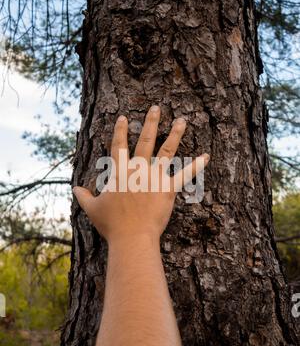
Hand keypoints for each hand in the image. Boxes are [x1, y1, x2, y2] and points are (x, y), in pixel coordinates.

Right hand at [73, 105, 209, 243]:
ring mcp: (155, 177)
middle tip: (156, 108)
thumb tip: (74, 189)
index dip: (120, 130)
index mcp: (120, 172)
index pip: (119, 145)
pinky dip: (196, 165)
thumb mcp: (92, 209)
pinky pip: (185, 175)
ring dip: (175, 134)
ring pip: (167, 150)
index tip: (124, 117)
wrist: (132, 237)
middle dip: (151, 122)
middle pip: (145, 140)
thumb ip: (83, 196)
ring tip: (182, 121)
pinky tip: (206, 156)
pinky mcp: (169, 188)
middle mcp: (138, 169)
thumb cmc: (111, 224)